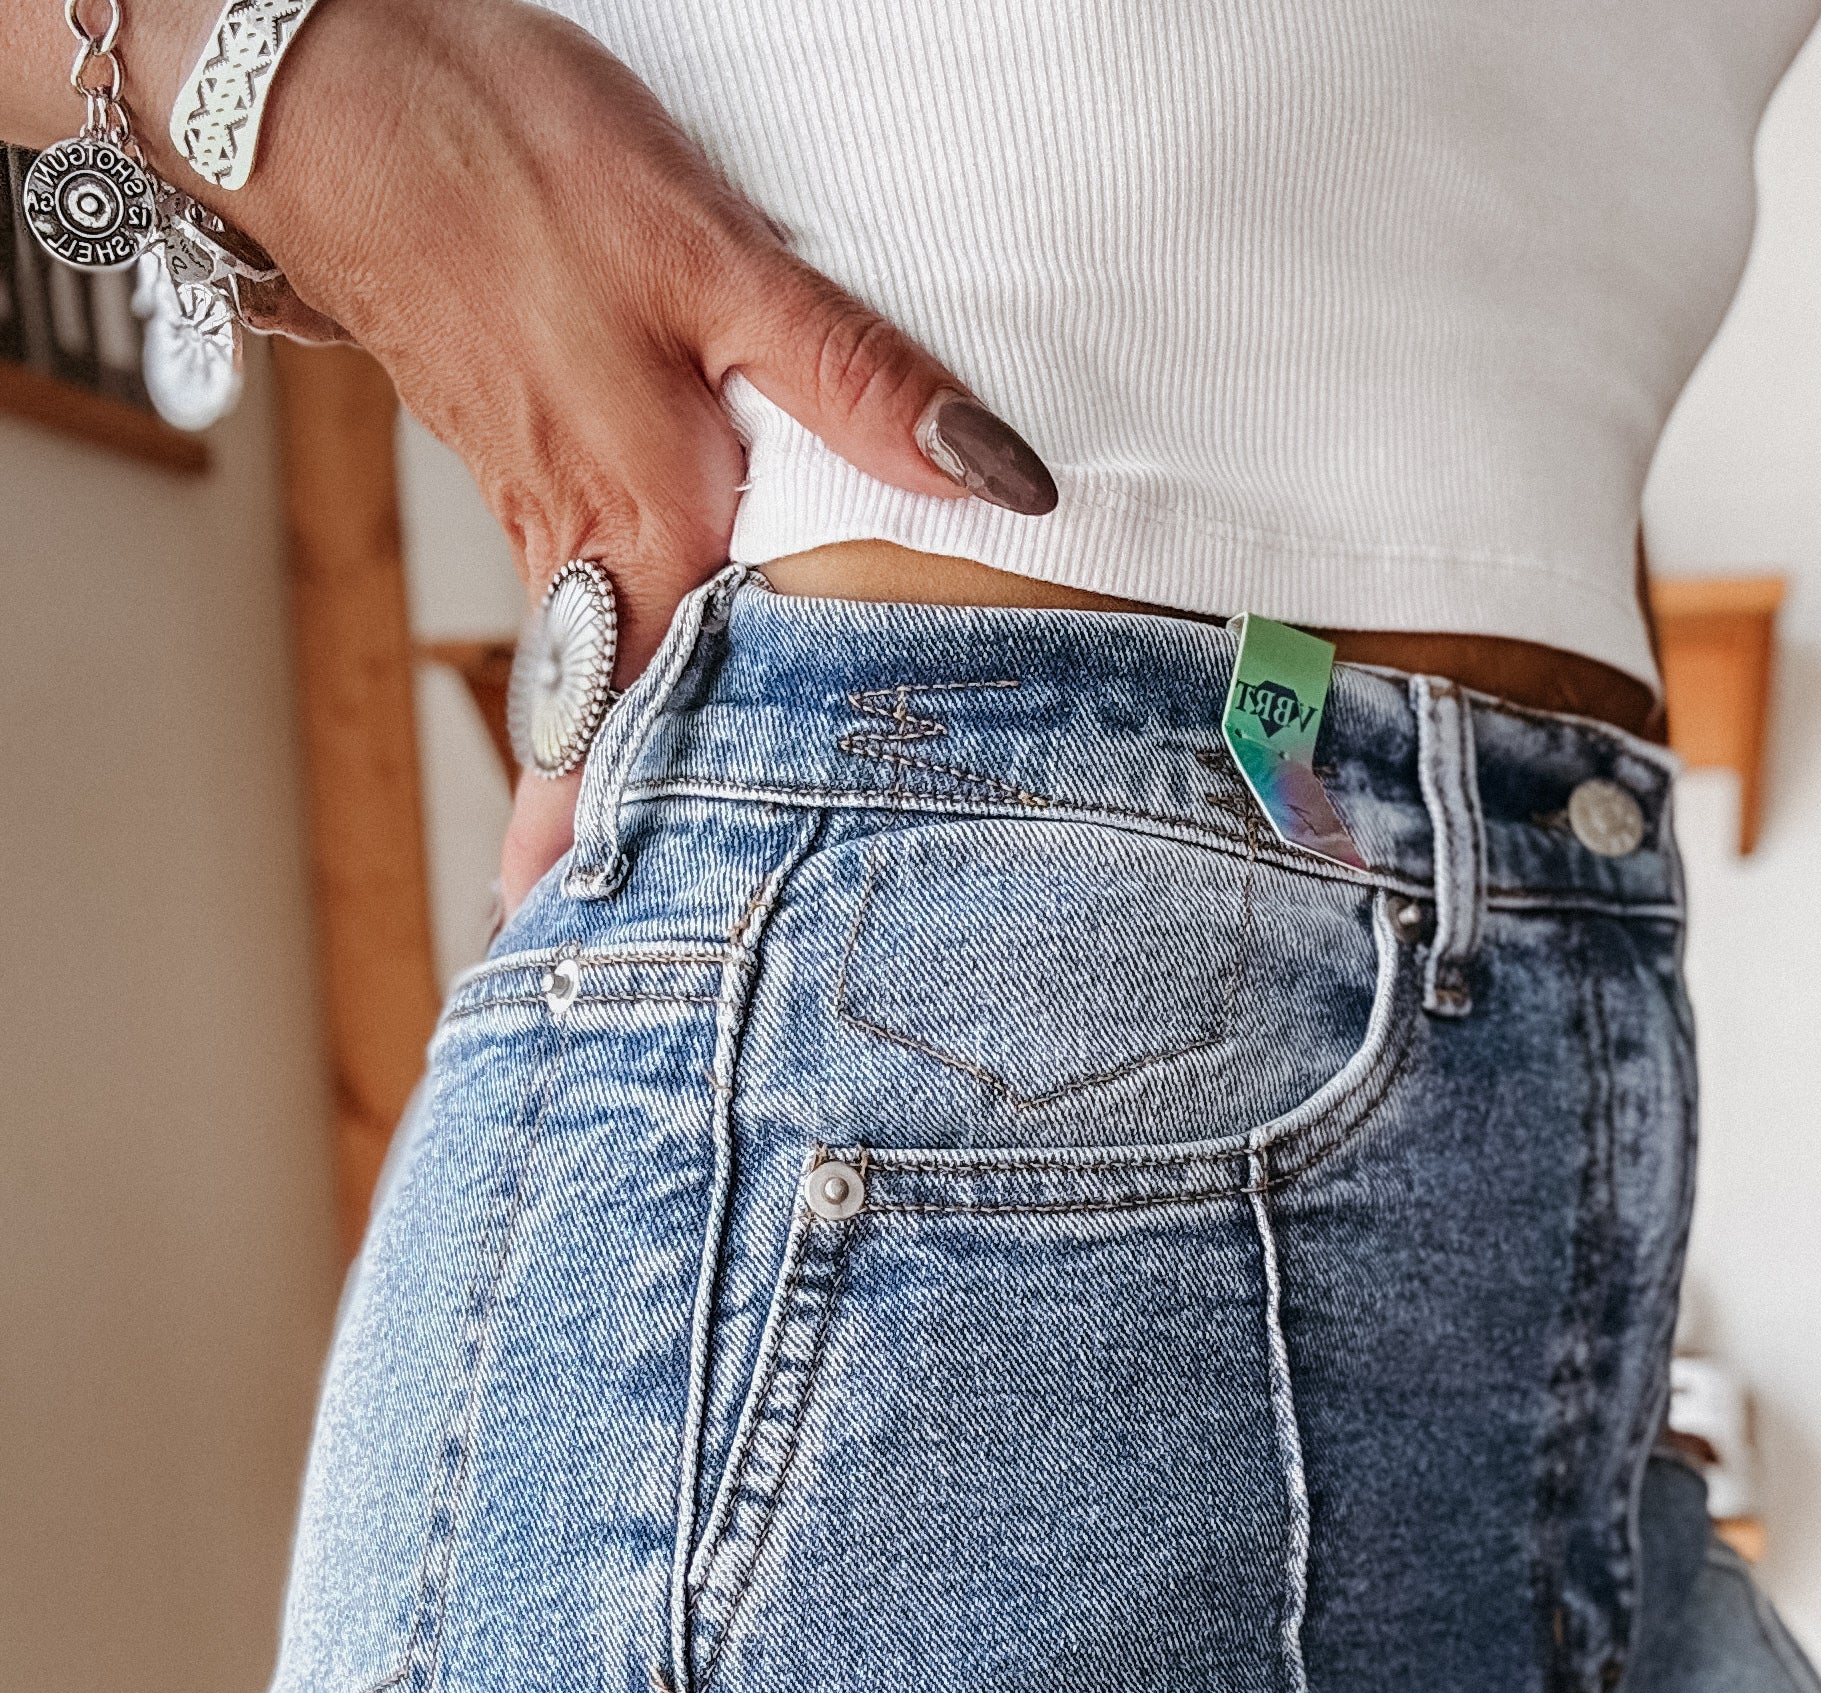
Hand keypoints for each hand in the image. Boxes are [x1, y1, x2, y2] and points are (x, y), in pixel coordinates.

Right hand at [191, 0, 1057, 909]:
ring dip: (600, 782)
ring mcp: (544, 509)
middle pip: (603, 742)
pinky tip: (619, 710)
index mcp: (642, 524)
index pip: (640, 741)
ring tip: (613, 888)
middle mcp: (587, 544)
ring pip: (585, 682)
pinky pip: (573, 610)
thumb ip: (850, 381)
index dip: (630, 865)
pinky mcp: (526, 460)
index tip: (608, 973)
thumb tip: (993, 478)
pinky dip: (591, 688)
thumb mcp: (709, 258)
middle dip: (607, 862)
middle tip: (599, 975)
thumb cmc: (506, 158)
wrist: (327, 83)